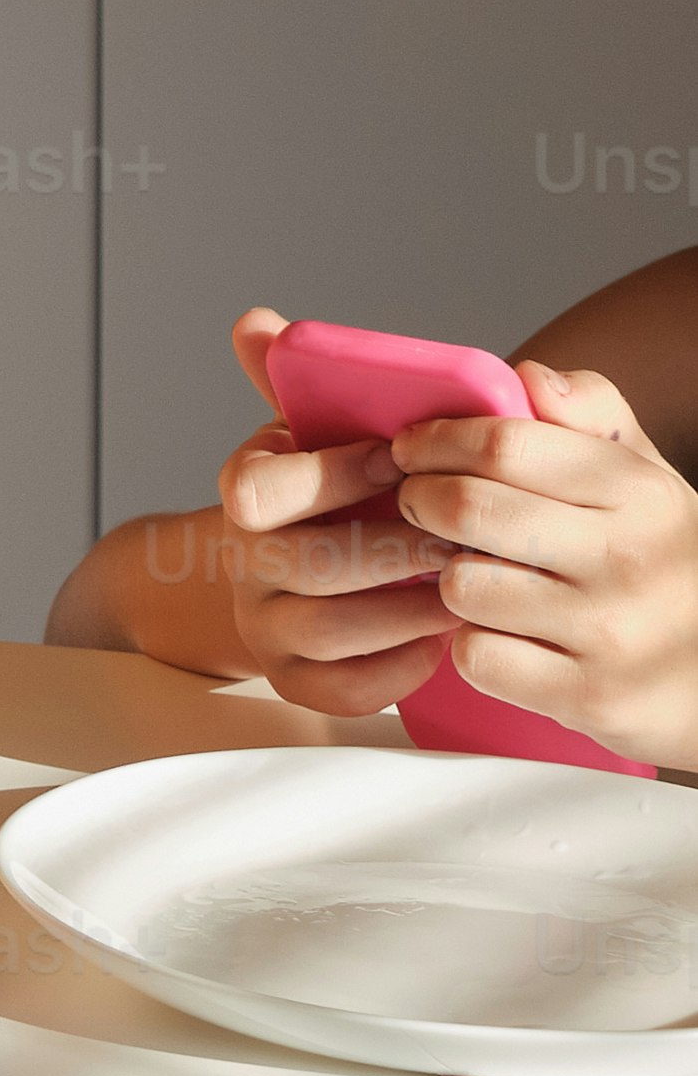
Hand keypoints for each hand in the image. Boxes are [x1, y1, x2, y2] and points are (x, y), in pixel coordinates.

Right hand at [218, 300, 464, 716]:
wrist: (296, 572)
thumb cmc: (339, 490)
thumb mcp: (321, 427)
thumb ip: (305, 375)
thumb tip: (259, 322)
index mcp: (248, 488)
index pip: (257, 487)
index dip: (330, 473)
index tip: (402, 457)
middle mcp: (244, 560)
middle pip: (308, 562)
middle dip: (396, 548)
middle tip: (467, 534)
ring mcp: (265, 625)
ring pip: (333, 628)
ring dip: (411, 607)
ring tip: (470, 584)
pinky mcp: (295, 680)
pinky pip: (344, 687)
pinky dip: (400, 666)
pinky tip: (442, 638)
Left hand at [397, 362, 697, 768]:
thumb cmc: (664, 562)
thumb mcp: (647, 477)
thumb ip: (592, 412)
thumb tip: (529, 377)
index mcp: (639, 491)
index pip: (504, 445)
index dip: (437, 440)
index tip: (412, 448)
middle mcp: (628, 559)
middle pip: (468, 509)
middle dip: (421, 500)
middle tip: (420, 504)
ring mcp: (609, 633)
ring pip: (461, 586)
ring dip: (451, 578)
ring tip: (474, 573)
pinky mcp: (588, 698)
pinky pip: (476, 656)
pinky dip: (472, 643)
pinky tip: (499, 633)